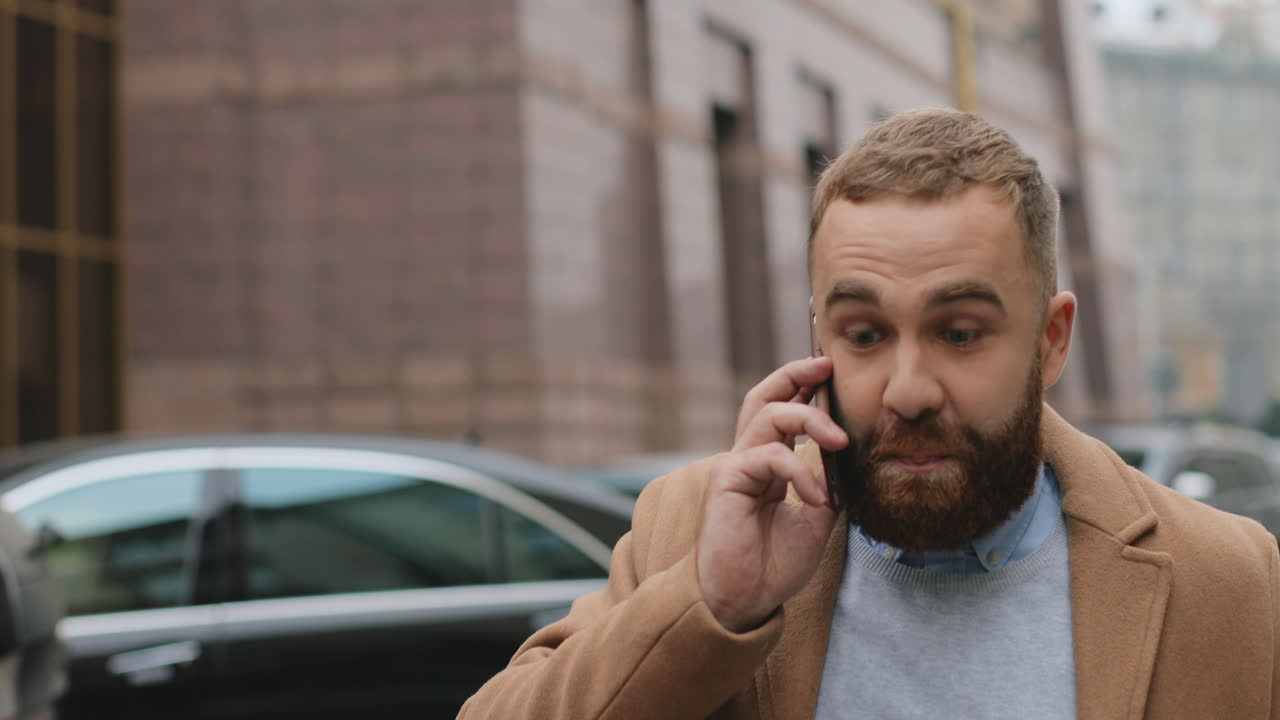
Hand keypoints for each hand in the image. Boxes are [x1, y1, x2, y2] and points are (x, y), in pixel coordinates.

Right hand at [697, 356, 848, 632]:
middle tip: (827, 364)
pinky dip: (799, 471)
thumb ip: (826, 484)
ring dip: (809, 418)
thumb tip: (846, 457)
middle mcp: (747, 457)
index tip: (834, 373)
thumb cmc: (773, 564)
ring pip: (768, 415)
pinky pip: (769, 455)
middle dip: (794, 373)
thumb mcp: (816, 519)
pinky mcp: (727, 479)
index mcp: (766, 464)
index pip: (782, 411)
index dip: (804, 387)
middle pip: (763, 396)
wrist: (745, 600)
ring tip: (839, 440)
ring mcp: (735, 466)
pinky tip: (816, 497)